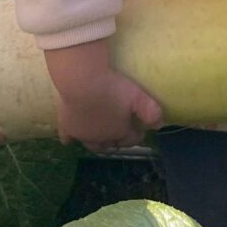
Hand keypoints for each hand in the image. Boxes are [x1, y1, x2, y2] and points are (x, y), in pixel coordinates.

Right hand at [44, 40, 163, 149]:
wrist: (81, 81)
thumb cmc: (112, 88)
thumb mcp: (138, 96)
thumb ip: (151, 111)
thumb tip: (160, 125)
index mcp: (120, 131)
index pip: (131, 139)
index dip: (136, 135)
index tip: (139, 129)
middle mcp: (101, 137)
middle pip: (111, 144)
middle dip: (117, 140)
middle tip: (120, 131)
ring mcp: (82, 134)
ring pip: (91, 145)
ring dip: (98, 142)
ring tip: (100, 134)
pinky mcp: (66, 126)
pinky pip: (67, 138)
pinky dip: (70, 139)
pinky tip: (70, 139)